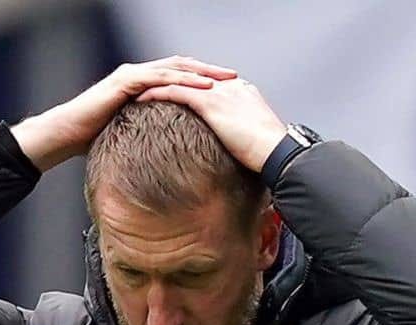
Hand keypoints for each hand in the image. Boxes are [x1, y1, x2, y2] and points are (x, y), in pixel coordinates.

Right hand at [11, 56, 239, 171]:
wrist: (64, 136)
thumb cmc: (92, 140)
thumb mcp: (130, 136)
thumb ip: (149, 136)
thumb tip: (168, 155)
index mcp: (144, 84)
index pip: (180, 77)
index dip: (205, 82)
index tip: (230, 91)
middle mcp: (139, 75)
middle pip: (183, 67)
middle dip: (210, 72)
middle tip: (236, 79)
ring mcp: (132, 75)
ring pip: (174, 68)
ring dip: (202, 73)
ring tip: (225, 80)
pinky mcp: (124, 82)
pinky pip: (158, 78)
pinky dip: (181, 80)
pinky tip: (200, 88)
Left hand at [134, 77, 287, 173]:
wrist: (278, 153)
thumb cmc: (270, 156)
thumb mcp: (254, 141)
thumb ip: (241, 137)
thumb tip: (233, 151)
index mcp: (242, 93)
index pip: (208, 84)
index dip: (188, 88)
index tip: (171, 94)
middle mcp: (230, 87)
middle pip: (191, 77)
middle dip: (169, 81)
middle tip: (148, 87)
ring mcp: (220, 92)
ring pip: (180, 80)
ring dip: (157, 84)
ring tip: (137, 90)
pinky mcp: (210, 102)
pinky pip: (175, 92)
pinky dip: (156, 93)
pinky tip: (140, 99)